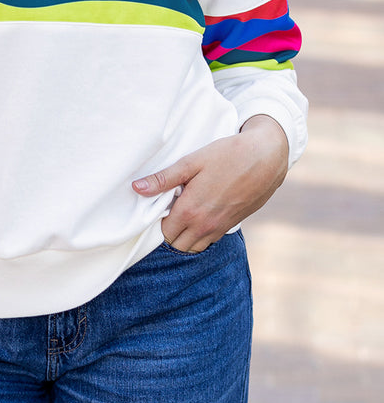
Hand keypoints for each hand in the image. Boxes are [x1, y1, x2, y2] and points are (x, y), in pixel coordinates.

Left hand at [132, 114, 288, 252]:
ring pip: (194, 247)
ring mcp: (220, 228)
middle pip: (177, 244)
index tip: (161, 204)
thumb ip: (163, 179)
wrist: (266, 157)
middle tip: (171, 208)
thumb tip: (137, 188)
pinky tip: (202, 213)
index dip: (158, 219)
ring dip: (186, 235)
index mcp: (190, 210)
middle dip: (170, 230)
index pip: (164, 232)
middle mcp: (205, 225)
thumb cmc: (227, 155)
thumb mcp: (191, 162)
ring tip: (185, 211)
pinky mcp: (232, 225)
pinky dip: (201, 234)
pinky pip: (210, 241)